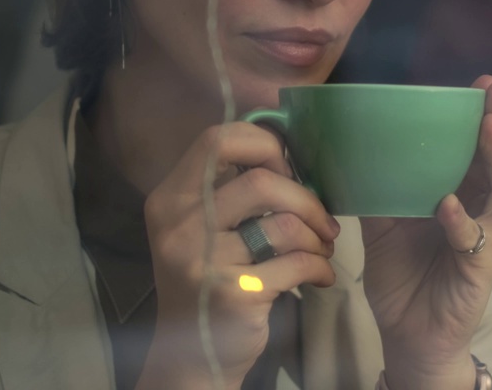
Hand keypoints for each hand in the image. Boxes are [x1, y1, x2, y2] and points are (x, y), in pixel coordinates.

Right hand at [136, 122, 339, 389]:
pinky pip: (296, 263)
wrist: (193, 353)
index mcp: (170, 198)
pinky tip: (320, 276)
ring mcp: (204, 261)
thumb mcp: (200, 226)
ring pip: (283, 224)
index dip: (263, 144)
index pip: (217, 139)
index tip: (286, 167)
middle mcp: (179, 225)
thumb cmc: (208, 278)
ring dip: (316, 235)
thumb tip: (285, 148)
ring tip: (322, 248)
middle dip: (305, 197)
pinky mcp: (234, 294)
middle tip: (320, 218)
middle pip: (260, 180)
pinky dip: (319, 267)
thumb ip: (227, 186)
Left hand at [360, 76, 491, 389]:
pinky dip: (460, 220)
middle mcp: (479, 212)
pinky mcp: (481, 269)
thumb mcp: (383, 229)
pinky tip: (447, 205)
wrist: (409, 337)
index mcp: (459, 196)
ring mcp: (485, 239)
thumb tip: (353, 152)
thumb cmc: (403, 280)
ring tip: (487, 130)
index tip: (483, 84)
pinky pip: (474, 239)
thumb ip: (379, 194)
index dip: (480, 117)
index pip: (473, 150)